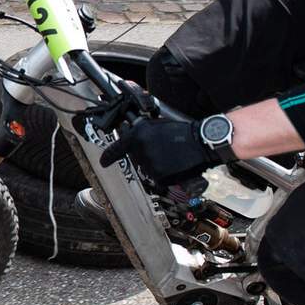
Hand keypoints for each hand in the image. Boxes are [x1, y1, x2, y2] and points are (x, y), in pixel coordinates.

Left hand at [99, 117, 215, 185]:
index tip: (103, 162)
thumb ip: (141, 132)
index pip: (117, 148)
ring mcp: (149, 164)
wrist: (200, 143)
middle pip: (135, 159)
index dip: (109, 156)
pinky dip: (165, 174)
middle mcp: (140, 150)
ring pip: (147, 169)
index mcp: (138, 135)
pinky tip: (175, 165)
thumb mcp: (157, 125)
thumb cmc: (181, 132)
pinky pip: (158, 178)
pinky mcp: (159, 176)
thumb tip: (130, 136)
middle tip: (162, 150)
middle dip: (145, 156)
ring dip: (156, 165)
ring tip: (171, 156)